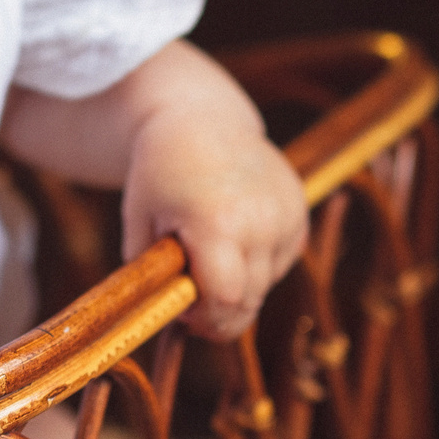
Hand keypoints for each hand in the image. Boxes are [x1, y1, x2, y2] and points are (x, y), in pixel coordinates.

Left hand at [122, 102, 307, 340]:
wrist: (202, 118)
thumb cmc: (161, 171)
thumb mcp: (139, 220)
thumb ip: (150, 273)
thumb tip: (164, 318)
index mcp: (217, 222)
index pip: (226, 300)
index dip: (206, 320)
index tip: (184, 316)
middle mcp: (261, 220)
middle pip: (249, 300)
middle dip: (219, 310)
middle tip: (191, 297)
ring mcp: (285, 215)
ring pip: (265, 284)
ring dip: (237, 284)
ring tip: (208, 250)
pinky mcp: (299, 211)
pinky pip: (280, 261)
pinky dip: (257, 263)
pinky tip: (233, 234)